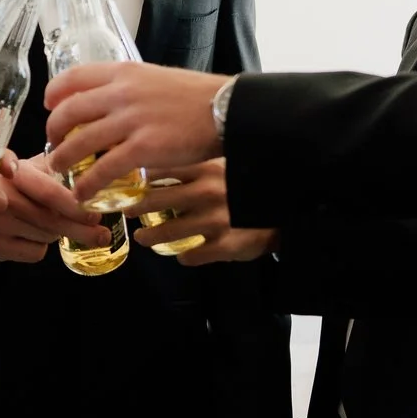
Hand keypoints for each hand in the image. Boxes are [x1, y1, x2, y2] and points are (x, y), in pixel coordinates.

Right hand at [0, 152, 112, 258]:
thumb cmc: (13, 183)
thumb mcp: (32, 167)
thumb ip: (56, 167)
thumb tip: (94, 169)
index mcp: (14, 172)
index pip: (48, 192)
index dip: (73, 206)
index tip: (94, 215)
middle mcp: (0, 196)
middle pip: (49, 220)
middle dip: (79, 229)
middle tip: (100, 235)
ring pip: (45, 237)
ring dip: (58, 234)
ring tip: (52, 223)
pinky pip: (34, 253)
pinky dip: (41, 247)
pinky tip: (33, 234)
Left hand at [44, 64, 229, 205]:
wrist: (227, 109)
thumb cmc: (197, 97)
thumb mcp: (157, 78)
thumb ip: (131, 88)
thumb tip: (112, 102)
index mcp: (125, 72)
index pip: (74, 76)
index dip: (55, 93)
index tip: (49, 106)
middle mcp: (122, 93)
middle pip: (68, 111)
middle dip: (54, 132)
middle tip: (55, 145)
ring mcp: (131, 121)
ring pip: (79, 142)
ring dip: (63, 160)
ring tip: (59, 171)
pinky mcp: (143, 148)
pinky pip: (103, 169)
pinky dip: (88, 184)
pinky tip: (84, 194)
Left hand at [132, 160, 279, 265]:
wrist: (290, 211)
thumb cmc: (252, 186)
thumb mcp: (228, 166)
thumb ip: (201, 164)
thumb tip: (164, 159)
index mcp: (207, 170)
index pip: (162, 169)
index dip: (140, 177)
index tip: (127, 181)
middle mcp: (209, 193)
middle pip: (158, 201)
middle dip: (137, 208)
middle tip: (126, 212)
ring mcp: (216, 221)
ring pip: (170, 231)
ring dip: (151, 236)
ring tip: (142, 238)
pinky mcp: (226, 246)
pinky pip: (194, 255)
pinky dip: (185, 257)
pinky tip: (182, 256)